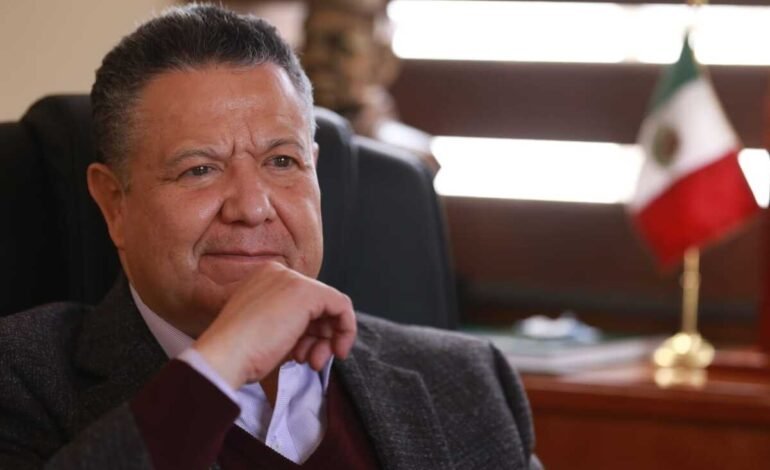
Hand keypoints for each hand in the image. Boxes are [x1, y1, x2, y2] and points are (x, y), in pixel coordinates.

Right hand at [192, 261, 355, 388]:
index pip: (302, 302)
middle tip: (312, 361)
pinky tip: (337, 351)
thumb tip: (320, 333)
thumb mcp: (266, 330)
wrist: (224, 356)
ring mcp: (292, 280)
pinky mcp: (307, 293)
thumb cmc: (238, 353)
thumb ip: (289, 323)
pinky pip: (342, 306)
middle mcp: (278, 272)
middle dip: (319, 337)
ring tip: (311, 362)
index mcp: (264, 278)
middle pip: (317, 304)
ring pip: (331, 307)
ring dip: (326, 341)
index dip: (309, 331)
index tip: (304, 354)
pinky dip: (346, 330)